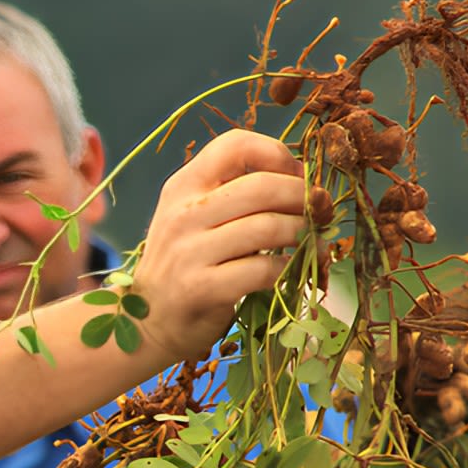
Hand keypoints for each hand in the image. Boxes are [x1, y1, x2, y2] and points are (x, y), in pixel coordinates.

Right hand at [134, 131, 306, 364]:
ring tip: (315, 242)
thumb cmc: (185, 265)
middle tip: (320, 210)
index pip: (235, 145)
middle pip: (262, 186)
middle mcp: (183, 213)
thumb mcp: (193, 218)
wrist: (147, 322)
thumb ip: (233, 194)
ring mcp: (189, 252)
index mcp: (182, 185)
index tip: (295, 176)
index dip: (277, 154)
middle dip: (304, 196)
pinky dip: (290, 268)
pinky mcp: (201, 288)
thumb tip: (303, 183)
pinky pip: (263, 270)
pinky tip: (296, 270)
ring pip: (268, 227)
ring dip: (304, 233)